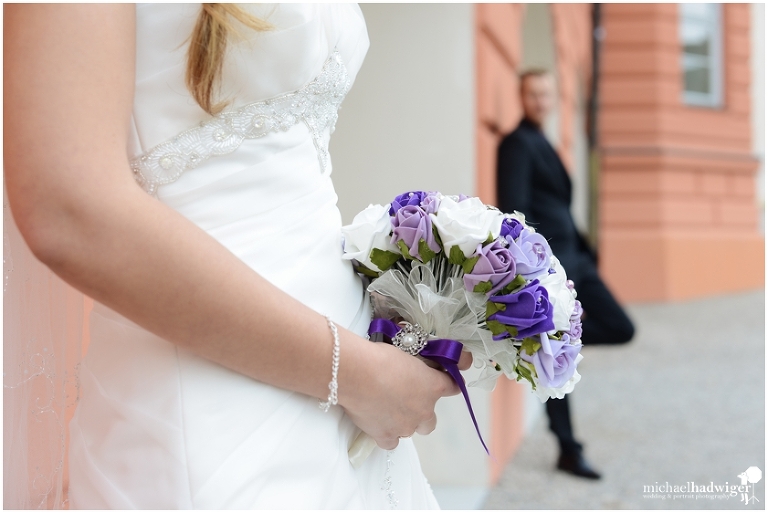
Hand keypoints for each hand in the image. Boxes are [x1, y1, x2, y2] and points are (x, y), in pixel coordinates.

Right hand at [338, 336, 460, 449]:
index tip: (442, 381)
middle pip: (431, 420)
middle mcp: (424, 410)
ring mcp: (405, 426)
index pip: (452, 387)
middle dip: (421, 411)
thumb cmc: (380, 357)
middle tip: (405, 399)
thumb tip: (417, 366)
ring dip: (403, 421)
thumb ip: (417, 366)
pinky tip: (378, 423)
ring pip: (411, 430)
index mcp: (433, 386)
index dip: (446, 384)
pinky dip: (387, 434)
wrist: (356, 373)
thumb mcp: (406, 352)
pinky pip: (391, 442)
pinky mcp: (385, 435)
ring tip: (386, 408)